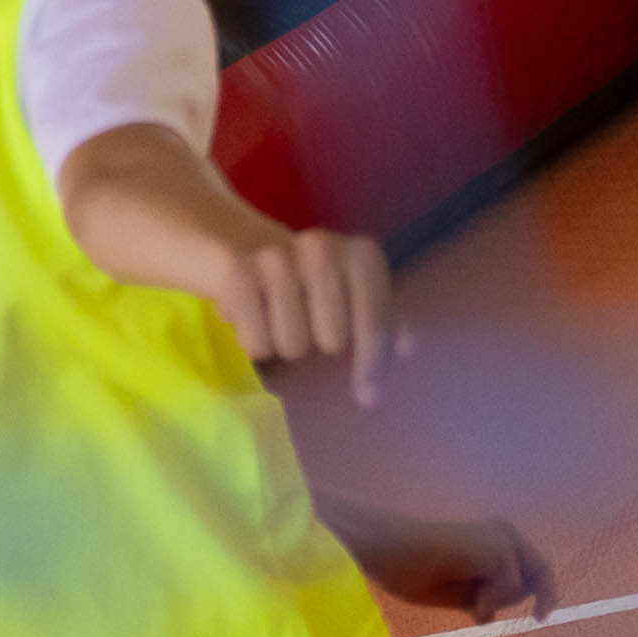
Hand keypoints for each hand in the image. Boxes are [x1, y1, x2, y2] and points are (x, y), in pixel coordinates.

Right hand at [209, 223, 400, 405]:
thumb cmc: (298, 274)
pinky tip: (246, 316)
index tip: (369, 399)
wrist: (228, 237)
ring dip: (281, 341)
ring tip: (270, 314)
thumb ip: (380, 316)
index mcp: (360, 255)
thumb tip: (409, 349)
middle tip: (299, 317)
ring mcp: (280, 257)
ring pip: (294, 345)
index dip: (374, 365)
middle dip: (315, 340)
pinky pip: (257, 343)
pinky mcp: (238, 272)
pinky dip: (253, 341)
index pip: (377, 324)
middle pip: (333, 341)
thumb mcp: (346, 288)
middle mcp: (324, 248)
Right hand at [355, 510, 554, 626]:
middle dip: (536, 598)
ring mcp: (502, 539)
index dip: (542, 592)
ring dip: (496, 603)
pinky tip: (469, 601)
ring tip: (467, 602)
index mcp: (493, 537)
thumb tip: (497, 612)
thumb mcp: (458, 591)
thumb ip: (483, 595)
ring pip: (521, 586)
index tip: (541, 617)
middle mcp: (503, 532)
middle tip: (523, 617)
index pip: (532, 566)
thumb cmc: (412, 570)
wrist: (387, 551)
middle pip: (541, 571)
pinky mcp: (496, 549)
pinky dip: (490, 602)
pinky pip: (509, 589)